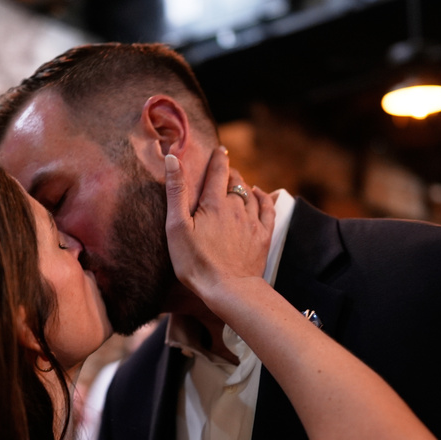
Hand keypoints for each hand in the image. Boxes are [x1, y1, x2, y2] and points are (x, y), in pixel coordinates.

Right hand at [164, 146, 274, 299]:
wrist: (228, 289)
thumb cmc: (196, 262)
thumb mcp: (177, 227)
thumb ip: (176, 192)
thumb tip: (173, 159)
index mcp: (214, 203)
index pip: (218, 171)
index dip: (218, 158)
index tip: (220, 149)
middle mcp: (236, 207)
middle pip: (235, 181)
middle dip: (230, 172)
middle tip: (224, 168)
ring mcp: (252, 222)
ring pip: (250, 194)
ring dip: (244, 185)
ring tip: (238, 181)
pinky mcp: (263, 237)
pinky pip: (267, 209)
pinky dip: (263, 197)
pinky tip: (259, 194)